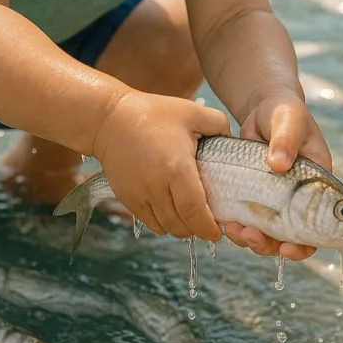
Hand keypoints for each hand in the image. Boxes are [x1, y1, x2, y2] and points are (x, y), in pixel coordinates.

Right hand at [92, 89, 230, 241]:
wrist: (110, 119)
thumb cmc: (153, 113)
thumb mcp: (192, 111)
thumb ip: (219, 124)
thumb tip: (232, 139)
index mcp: (177, 169)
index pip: (195, 212)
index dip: (208, 228)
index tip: (217, 231)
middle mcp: (157, 187)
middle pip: (181, 226)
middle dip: (197, 229)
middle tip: (207, 221)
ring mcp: (140, 195)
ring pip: (165, 228)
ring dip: (180, 227)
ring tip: (189, 217)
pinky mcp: (127, 198)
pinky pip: (149, 222)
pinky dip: (163, 222)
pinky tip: (170, 210)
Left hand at [224, 93, 330, 262]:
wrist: (263, 109)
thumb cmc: (284, 113)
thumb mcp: (289, 120)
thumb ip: (286, 139)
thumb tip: (278, 163)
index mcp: (318, 185)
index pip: (320, 225)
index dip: (307, 244)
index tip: (287, 248)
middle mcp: (300, 199)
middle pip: (291, 237)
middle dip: (271, 245)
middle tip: (251, 237)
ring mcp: (276, 200)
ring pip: (268, 234)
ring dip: (252, 240)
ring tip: (234, 231)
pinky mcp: (255, 196)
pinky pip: (249, 221)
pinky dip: (238, 227)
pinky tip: (226, 223)